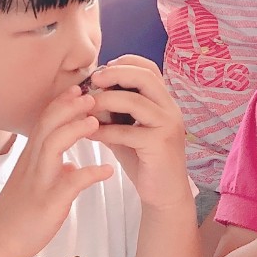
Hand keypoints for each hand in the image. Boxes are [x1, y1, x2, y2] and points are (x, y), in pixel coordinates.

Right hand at [0, 88, 113, 256]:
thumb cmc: (17, 214)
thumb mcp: (35, 186)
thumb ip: (54, 172)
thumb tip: (72, 167)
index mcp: (31, 158)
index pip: (44, 121)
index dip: (60, 103)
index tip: (78, 89)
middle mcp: (33, 164)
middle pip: (47, 126)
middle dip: (68, 107)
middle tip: (90, 94)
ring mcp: (39, 182)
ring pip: (53, 146)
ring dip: (74, 130)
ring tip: (96, 121)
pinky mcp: (48, 202)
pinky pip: (70, 184)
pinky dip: (89, 174)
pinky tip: (107, 171)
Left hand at [86, 57, 192, 211]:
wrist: (164, 193)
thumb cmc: (144, 159)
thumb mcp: (126, 129)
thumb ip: (112, 111)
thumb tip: (86, 95)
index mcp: (164, 100)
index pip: (148, 68)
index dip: (124, 63)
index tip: (101, 71)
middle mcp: (170, 108)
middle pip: (145, 76)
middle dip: (115, 74)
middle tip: (92, 81)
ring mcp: (168, 125)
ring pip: (134, 101)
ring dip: (105, 101)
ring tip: (86, 108)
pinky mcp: (160, 144)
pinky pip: (128, 131)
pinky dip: (105, 130)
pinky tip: (91, 134)